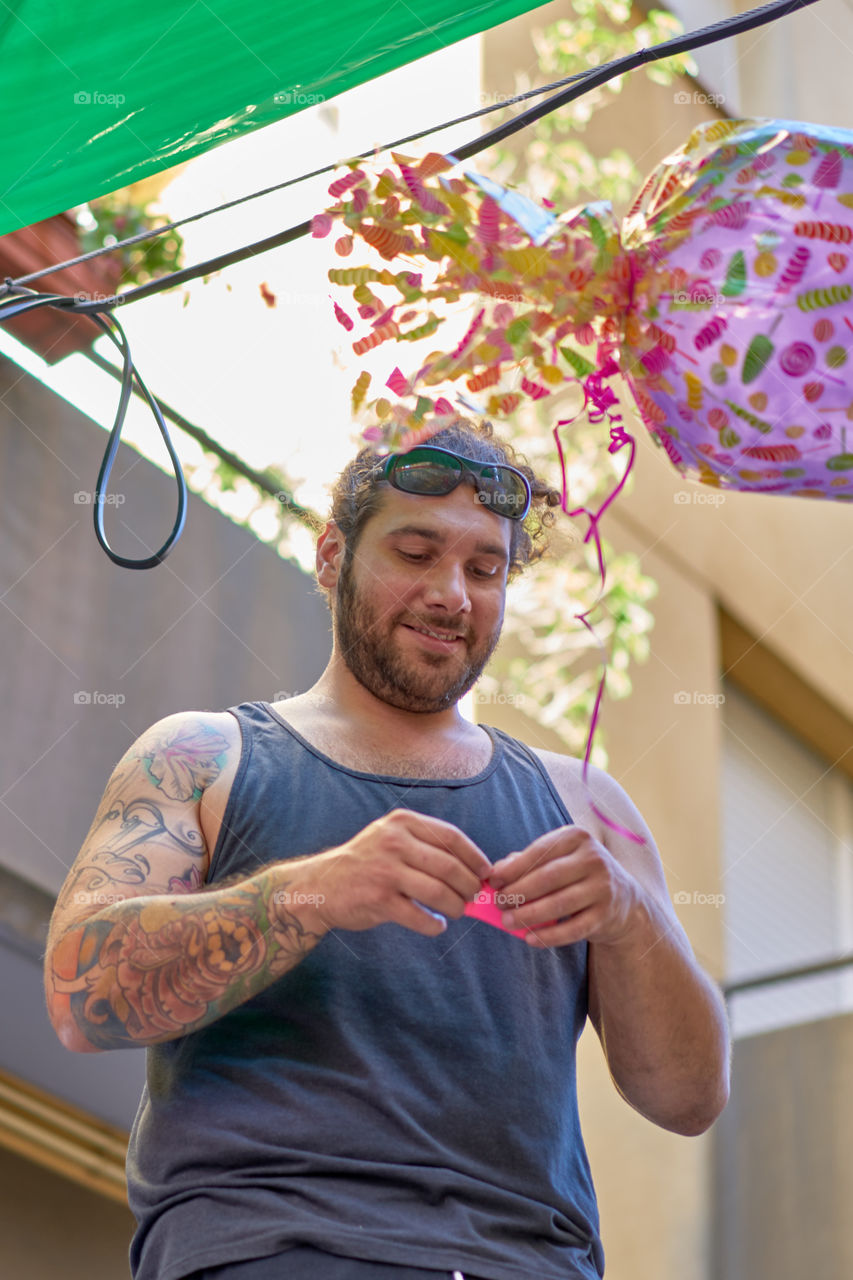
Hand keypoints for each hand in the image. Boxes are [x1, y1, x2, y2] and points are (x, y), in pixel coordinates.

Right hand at [304, 809, 492, 935]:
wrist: (320, 886)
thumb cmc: (366, 863)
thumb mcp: (391, 839)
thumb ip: (425, 847)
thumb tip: (472, 869)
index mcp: (402, 823)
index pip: (451, 837)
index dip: (475, 857)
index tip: (486, 872)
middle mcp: (394, 843)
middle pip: (449, 866)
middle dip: (469, 885)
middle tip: (473, 896)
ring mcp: (385, 871)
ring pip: (438, 892)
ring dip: (456, 906)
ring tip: (458, 911)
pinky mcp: (378, 900)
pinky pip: (419, 917)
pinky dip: (434, 925)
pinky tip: (437, 925)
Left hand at [488, 825, 642, 948]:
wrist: (621, 898)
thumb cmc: (576, 874)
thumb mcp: (557, 859)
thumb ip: (526, 861)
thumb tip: (496, 871)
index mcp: (577, 837)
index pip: (540, 851)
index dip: (514, 868)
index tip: (494, 881)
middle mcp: (593, 858)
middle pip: (548, 877)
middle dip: (518, 892)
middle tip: (499, 904)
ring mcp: (602, 887)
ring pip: (559, 904)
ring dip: (529, 915)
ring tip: (507, 922)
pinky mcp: (605, 915)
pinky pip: (572, 929)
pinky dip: (549, 936)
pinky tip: (529, 939)